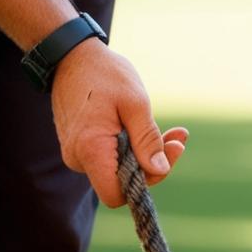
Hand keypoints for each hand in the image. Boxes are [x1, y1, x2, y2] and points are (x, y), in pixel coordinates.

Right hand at [50, 38, 187, 206]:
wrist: (72, 57)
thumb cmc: (104, 75)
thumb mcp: (135, 103)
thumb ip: (147, 140)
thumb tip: (159, 170)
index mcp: (90, 150)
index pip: (117, 194)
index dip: (146, 182)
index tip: (168, 153)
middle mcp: (78, 159)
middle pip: (123, 181)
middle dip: (155, 162)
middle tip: (179, 136)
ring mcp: (77, 154)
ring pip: (120, 168)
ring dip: (147, 152)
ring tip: (174, 130)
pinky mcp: (82, 146)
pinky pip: (111, 156)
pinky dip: (133, 146)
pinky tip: (152, 129)